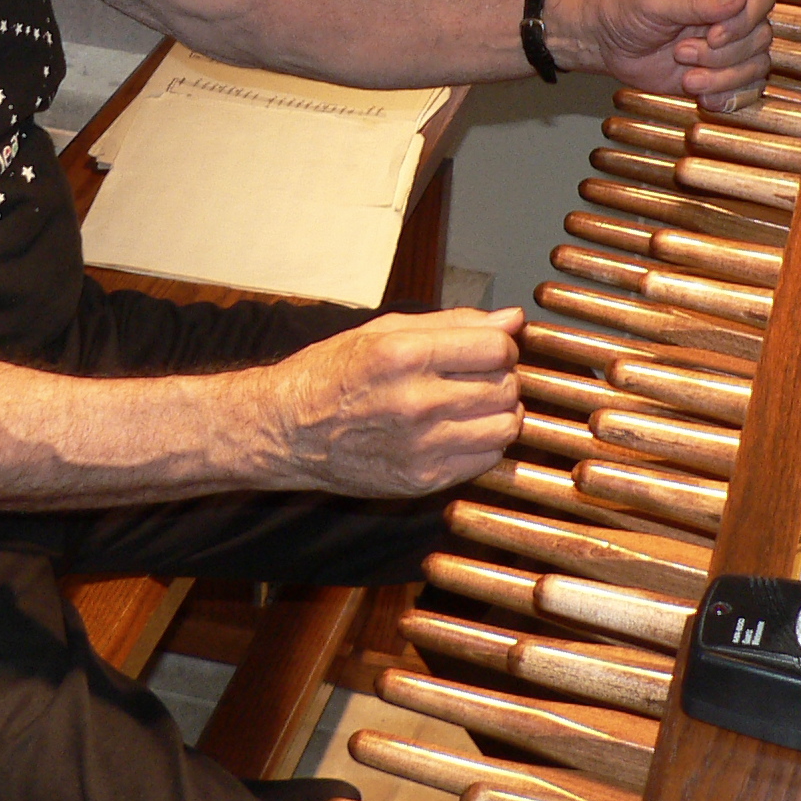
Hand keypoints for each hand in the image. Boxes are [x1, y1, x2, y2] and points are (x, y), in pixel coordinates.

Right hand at [264, 307, 524, 496]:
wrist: (287, 430)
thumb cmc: (334, 372)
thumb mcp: (386, 330)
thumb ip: (455, 323)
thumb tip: (513, 319)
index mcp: (404, 355)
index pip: (496, 348)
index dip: (503, 345)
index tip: (490, 349)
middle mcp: (414, 402)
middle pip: (505, 387)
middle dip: (503, 377)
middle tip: (481, 376)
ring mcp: (419, 447)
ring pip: (505, 427)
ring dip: (500, 412)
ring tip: (476, 404)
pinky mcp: (421, 481)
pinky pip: (486, 461)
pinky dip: (485, 443)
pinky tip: (462, 430)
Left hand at [550, 0, 774, 110]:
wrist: (606, 40)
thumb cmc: (624, 7)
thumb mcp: (655, 0)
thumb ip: (698, 0)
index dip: (743, 22)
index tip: (713, 36)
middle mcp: (733, 9)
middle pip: (761, 37)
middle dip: (721, 55)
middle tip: (681, 52)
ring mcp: (731, 42)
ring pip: (756, 66)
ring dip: (722, 78)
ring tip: (687, 77)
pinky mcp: (724, 70)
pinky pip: (748, 89)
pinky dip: (728, 97)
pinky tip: (702, 96)